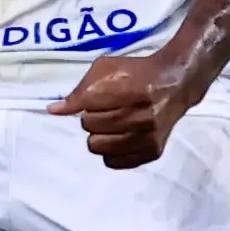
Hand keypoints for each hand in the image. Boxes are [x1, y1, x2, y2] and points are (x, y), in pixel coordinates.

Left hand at [49, 51, 205, 168]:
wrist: (175, 84)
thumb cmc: (137, 73)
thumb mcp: (106, 69)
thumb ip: (79, 90)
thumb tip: (53, 111)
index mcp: (130, 90)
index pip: (86, 105)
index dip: (85, 102)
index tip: (96, 98)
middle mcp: (142, 116)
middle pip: (89, 126)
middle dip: (92, 118)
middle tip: (107, 110)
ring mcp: (148, 137)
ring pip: (98, 146)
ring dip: (99, 135)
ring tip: (112, 124)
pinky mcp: (152, 151)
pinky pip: (113, 162)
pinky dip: (111, 150)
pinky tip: (120, 137)